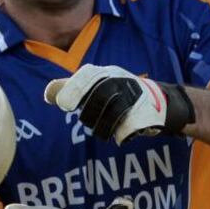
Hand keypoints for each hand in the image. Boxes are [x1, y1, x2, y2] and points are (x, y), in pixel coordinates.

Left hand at [44, 64, 194, 144]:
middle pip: (98, 99)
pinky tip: (123, 133)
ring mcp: (134, 97)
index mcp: (106, 73)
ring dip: (104, 128)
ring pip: (111, 116)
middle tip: (91, 121)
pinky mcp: (146, 115)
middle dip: (90, 115)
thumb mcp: (97, 85)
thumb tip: (48, 93)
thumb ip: (72, 88)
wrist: (161, 102)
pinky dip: (122, 135)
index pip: (87, 77)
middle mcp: (120, 81)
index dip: (73, 91)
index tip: (63, 104)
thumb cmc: (121, 94)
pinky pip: (126, 130)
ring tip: (105, 130)